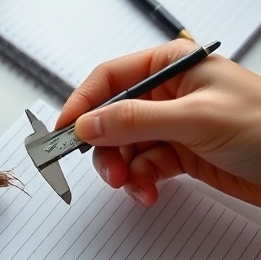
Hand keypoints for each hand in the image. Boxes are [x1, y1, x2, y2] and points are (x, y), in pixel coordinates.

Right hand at [55, 39, 260, 207]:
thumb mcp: (196, 117)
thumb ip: (136, 120)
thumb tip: (88, 123)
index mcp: (170, 67)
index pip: (110, 79)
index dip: (82, 103)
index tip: (63, 130)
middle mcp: (166, 95)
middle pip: (112, 118)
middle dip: (105, 147)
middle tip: (107, 171)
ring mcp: (170, 126)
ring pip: (124, 147)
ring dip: (123, 170)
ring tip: (132, 186)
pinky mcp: (178, 153)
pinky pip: (143, 166)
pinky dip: (141, 182)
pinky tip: (149, 192)